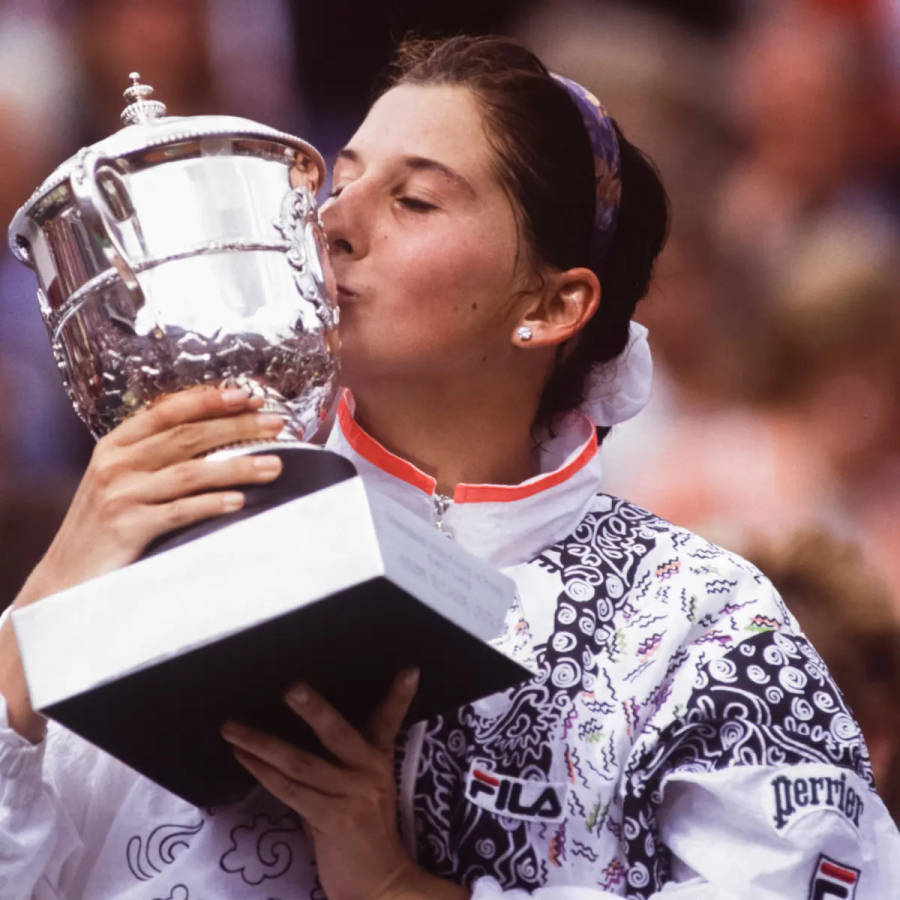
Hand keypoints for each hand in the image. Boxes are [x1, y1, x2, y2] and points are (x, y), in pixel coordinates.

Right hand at [16, 385, 283, 606]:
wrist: (63, 580)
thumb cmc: (102, 528)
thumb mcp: (119, 481)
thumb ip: (153, 456)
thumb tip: (212, 433)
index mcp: (114, 445)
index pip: (167, 410)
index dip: (209, 400)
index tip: (247, 395)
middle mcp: (115, 464)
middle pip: (186, 436)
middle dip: (236, 426)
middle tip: (275, 423)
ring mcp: (120, 495)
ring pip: (190, 472)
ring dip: (237, 466)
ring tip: (274, 465)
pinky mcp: (127, 527)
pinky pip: (180, 511)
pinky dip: (212, 504)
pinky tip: (239, 501)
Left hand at [222, 672, 467, 899]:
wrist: (379, 886)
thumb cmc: (363, 835)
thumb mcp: (361, 792)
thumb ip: (339, 765)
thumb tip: (294, 736)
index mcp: (379, 762)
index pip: (389, 721)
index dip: (398, 696)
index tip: (409, 670)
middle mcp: (369, 773)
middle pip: (338, 733)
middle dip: (314, 709)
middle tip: (291, 688)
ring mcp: (352, 797)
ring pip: (301, 763)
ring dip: (262, 743)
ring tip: (232, 727)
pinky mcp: (333, 821)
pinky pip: (291, 792)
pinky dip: (263, 773)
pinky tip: (242, 758)